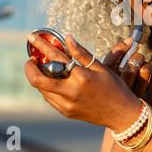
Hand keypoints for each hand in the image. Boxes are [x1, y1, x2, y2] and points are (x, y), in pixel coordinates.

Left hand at [24, 33, 141, 132]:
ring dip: (39, 77)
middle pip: (38, 80)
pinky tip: (54, 81)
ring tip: (44, 68)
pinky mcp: (66, 112)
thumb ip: (82, 53)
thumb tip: (68, 38)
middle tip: (32, 59)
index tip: (31, 37)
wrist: (121, 114)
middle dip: (30, 68)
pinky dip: (48, 88)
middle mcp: (71, 92)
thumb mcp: (101, 68)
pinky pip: (50, 98)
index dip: (41, 46)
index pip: (55, 58)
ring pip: (42, 90)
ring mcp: (67, 105)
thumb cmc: (114, 88)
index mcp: (81, 77)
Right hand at [103, 38, 151, 115]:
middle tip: (137, 60)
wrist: (132, 127)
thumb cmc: (119, 98)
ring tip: (143, 69)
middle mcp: (124, 92)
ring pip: (146, 67)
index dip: (122, 47)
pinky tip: (151, 75)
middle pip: (134, 62)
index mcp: (109, 87)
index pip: (113, 59)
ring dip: (146, 64)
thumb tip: (130, 39)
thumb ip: (115, 59)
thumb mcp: (111, 80)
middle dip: (137, 57)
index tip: (130, 40)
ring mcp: (140, 95)